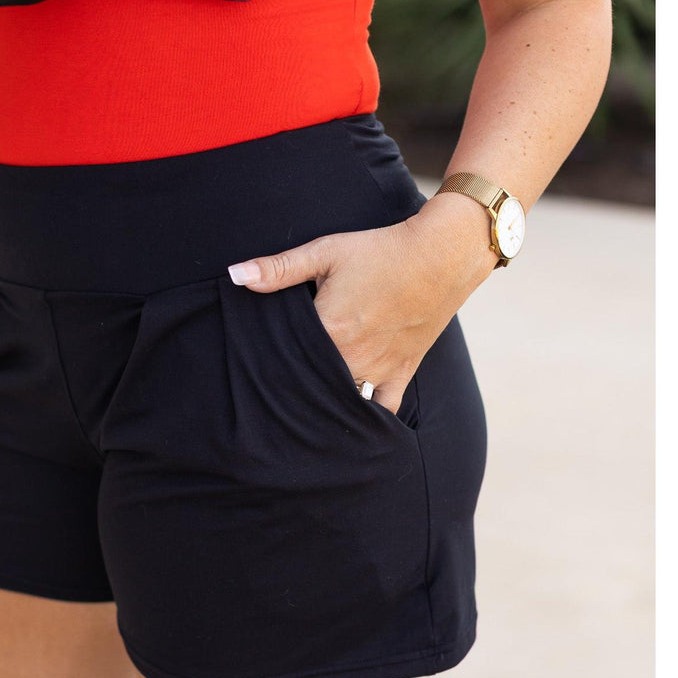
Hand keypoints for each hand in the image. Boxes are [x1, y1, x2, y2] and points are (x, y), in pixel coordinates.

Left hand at [227, 193, 500, 413]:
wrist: (441, 255)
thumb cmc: (381, 250)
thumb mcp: (325, 252)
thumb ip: (278, 269)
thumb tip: (236, 275)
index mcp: (329, 330)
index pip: (286, 361)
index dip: (267, 368)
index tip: (252, 373)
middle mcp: (352, 358)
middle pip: (311, 387)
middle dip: (292, 392)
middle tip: (273, 398)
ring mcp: (379, 369)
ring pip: (343, 401)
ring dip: (324, 406)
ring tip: (304, 410)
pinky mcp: (401, 372)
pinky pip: (383, 410)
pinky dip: (367, 419)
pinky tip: (350, 426)